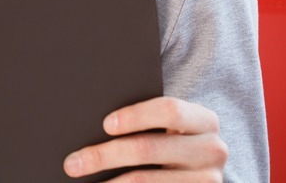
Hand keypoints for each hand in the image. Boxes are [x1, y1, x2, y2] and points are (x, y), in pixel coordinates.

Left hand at [63, 96, 227, 180]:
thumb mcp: (169, 124)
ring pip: (146, 180)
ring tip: (81, 181)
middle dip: (104, 155)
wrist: (200, 166)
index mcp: (204, 120)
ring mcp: (208, 180)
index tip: (105, 124)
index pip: (169, 110)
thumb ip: (144, 118)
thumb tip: (90, 121)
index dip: (136, 116)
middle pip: (149, 148)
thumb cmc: (172, 136)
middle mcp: (212, 150)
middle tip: (72, 163)